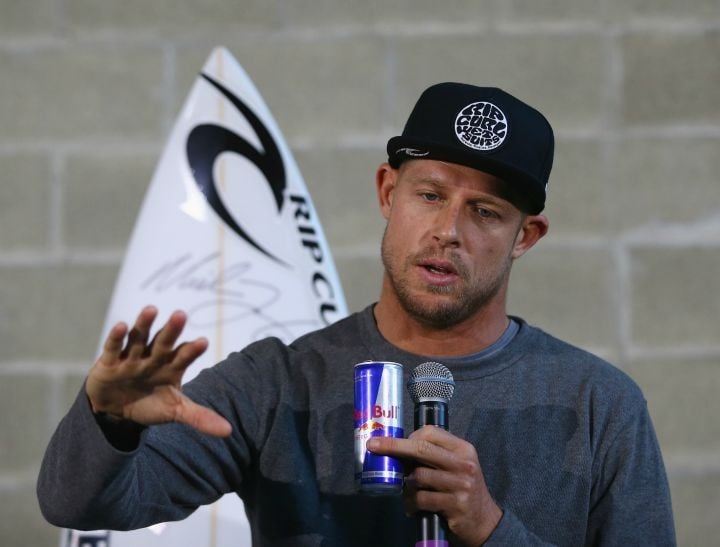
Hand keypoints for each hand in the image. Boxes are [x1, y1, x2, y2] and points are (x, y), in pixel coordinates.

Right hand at [85, 305, 231, 436]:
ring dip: (144, 324)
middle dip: (172, 330)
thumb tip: (228, 431)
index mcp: (171, 367)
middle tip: (181, 315)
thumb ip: (200, 417)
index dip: (192, 350)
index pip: (184, 356)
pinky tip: (122, 326)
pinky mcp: (109, 362)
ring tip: (151, 309)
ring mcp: (132, 357)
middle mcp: (154, 357)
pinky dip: (117, 337)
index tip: (203, 342)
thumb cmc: (151, 403)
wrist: (117, 411)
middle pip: (164, 342)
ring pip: (139, 337)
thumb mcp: (175, 411)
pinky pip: (114, 347)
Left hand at [367, 426, 501, 545]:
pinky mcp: (455, 505)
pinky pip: (422, 499)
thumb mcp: (457, 466)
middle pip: (422, 449)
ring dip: (406, 486)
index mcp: (463, 449)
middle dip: (394, 446)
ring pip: (418, 477)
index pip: (431, 433)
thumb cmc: (464, 489)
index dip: (408, 436)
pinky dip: (412, 503)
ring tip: (406, 492)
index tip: (391, 442)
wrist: (485, 521)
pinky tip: (412, 507)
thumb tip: (399, 448)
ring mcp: (461, 485)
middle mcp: (463, 464)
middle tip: (373, 446)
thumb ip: (436, 456)